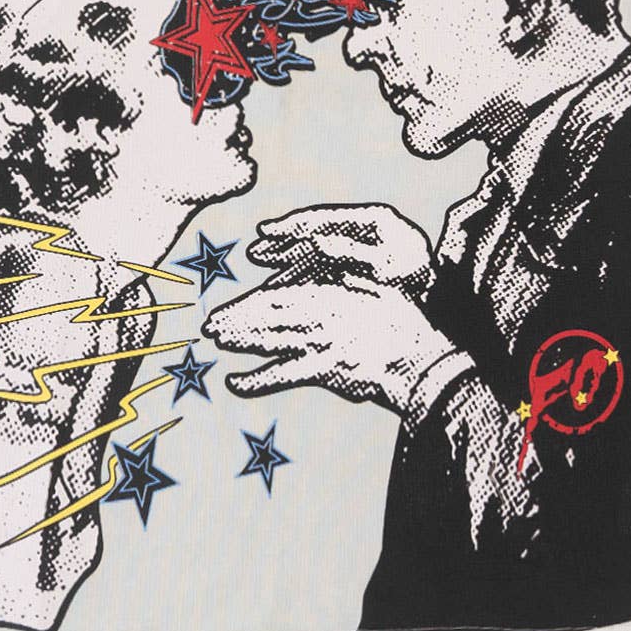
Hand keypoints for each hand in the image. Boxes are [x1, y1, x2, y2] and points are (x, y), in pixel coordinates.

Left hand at [203, 276, 454, 415]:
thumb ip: (348, 268)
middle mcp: (319, 314)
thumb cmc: (404, 324)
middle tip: (209, 325)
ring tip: (216, 341)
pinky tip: (234, 382)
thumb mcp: (379, 284)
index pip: (282, 297)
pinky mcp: (325, 370)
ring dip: (240, 339)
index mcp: (331, 293)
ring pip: (270, 338)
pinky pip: (284, 374)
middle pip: (269, 316)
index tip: (231, 308)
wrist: (421, 363)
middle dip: (237, 320)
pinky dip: (257, 379)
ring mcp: (319, 343)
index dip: (253, 303)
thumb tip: (324, 248)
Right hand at [245, 203, 435, 298]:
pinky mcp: (360, 266)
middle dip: (285, 242)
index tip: (266, 231)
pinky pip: (325, 268)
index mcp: (375, 220)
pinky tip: (283, 284)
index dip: (294, 225)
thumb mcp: (391, 267)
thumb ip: (355, 254)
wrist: (443, 301)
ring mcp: (361, 247)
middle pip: (317, 232)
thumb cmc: (422, 281)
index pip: (326, 218)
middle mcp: (364, 229)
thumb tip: (320, 243)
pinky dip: (304, 275)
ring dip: (289, 259)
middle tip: (255, 252)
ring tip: (261, 266)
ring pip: (317, 251)